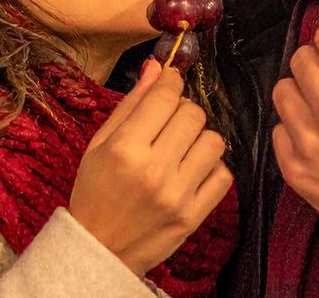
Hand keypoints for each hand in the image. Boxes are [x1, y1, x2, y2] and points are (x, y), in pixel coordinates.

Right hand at [69, 59, 232, 275]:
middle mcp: (154, 170)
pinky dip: (211, 168)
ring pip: (214, 141)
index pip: (165, 96)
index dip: (171, 83)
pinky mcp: (194, 215)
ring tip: (181, 150)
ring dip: (200, 139)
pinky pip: (224, 175)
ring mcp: (178, 194)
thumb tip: (156, 67)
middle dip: (183, 111)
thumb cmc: (95, 193)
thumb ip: (130, 105)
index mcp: (125, 148)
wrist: (99, 250)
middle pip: (193, 113)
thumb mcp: (99, 145)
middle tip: (169, 124)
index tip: (169, 86)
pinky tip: (191, 172)